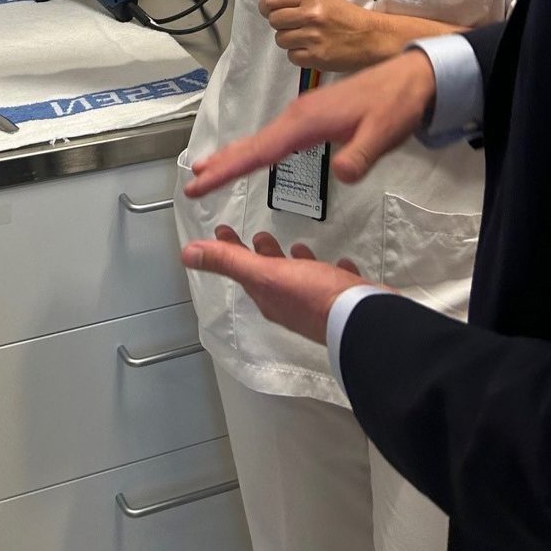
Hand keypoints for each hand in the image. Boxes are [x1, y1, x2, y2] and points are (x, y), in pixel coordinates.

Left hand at [181, 226, 368, 345]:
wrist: (362, 321)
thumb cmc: (314, 296)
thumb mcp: (267, 273)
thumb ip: (230, 262)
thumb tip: (187, 254)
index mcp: (269, 294)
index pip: (242, 267)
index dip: (230, 248)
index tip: (222, 229)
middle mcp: (290, 303)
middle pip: (272, 274)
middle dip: (264, 254)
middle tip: (259, 236)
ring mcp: (317, 305)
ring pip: (302, 279)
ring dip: (296, 262)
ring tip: (299, 247)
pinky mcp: (343, 302)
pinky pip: (334, 283)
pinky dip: (333, 271)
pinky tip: (342, 263)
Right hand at [184, 46, 434, 197]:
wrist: (411, 77)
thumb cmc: (396, 105)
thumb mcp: (383, 134)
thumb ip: (360, 155)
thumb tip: (342, 175)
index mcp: (307, 121)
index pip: (260, 151)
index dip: (228, 169)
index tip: (200, 182)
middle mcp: (298, 115)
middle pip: (253, 144)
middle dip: (222, 163)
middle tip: (191, 183)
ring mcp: (304, 114)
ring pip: (262, 139)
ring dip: (235, 156)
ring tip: (208, 170)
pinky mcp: (313, 117)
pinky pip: (276, 137)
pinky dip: (257, 148)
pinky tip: (253, 155)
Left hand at [259, 0, 378, 71]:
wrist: (372, 37)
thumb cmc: (346, 15)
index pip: (271, 0)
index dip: (266, 6)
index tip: (270, 10)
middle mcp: (310, 15)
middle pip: (273, 20)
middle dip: (281, 24)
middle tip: (296, 25)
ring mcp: (313, 37)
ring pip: (280, 40)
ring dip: (289, 40)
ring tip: (306, 37)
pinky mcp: (316, 57)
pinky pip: (291, 56)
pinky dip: (298, 54)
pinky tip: (312, 49)